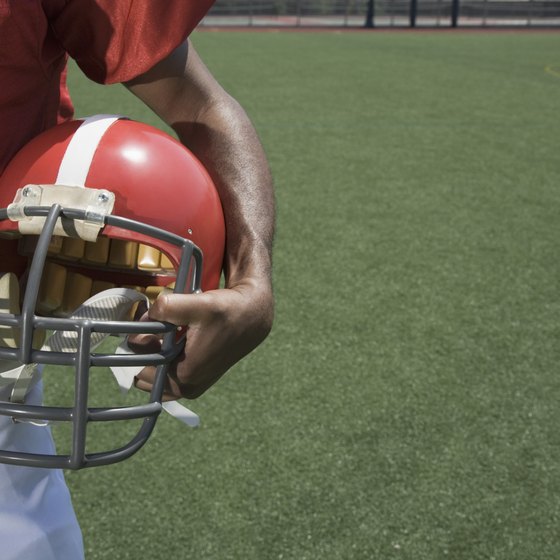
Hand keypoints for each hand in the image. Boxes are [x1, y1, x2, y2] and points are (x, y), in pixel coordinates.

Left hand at [129, 280, 272, 399]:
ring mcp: (192, 387)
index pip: (138, 367)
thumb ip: (165, 308)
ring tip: (167, 330)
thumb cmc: (227, 311)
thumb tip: (145, 317)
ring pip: (154, 374)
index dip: (138, 341)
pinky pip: (167, 373)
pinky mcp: (196, 380)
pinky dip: (165, 356)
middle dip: (145, 350)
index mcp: (184, 376)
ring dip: (154, 353)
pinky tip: (176, 336)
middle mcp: (186, 388)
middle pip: (144, 374)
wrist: (252, 316)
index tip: (147, 320)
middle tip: (155, 324)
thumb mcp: (196, 304)